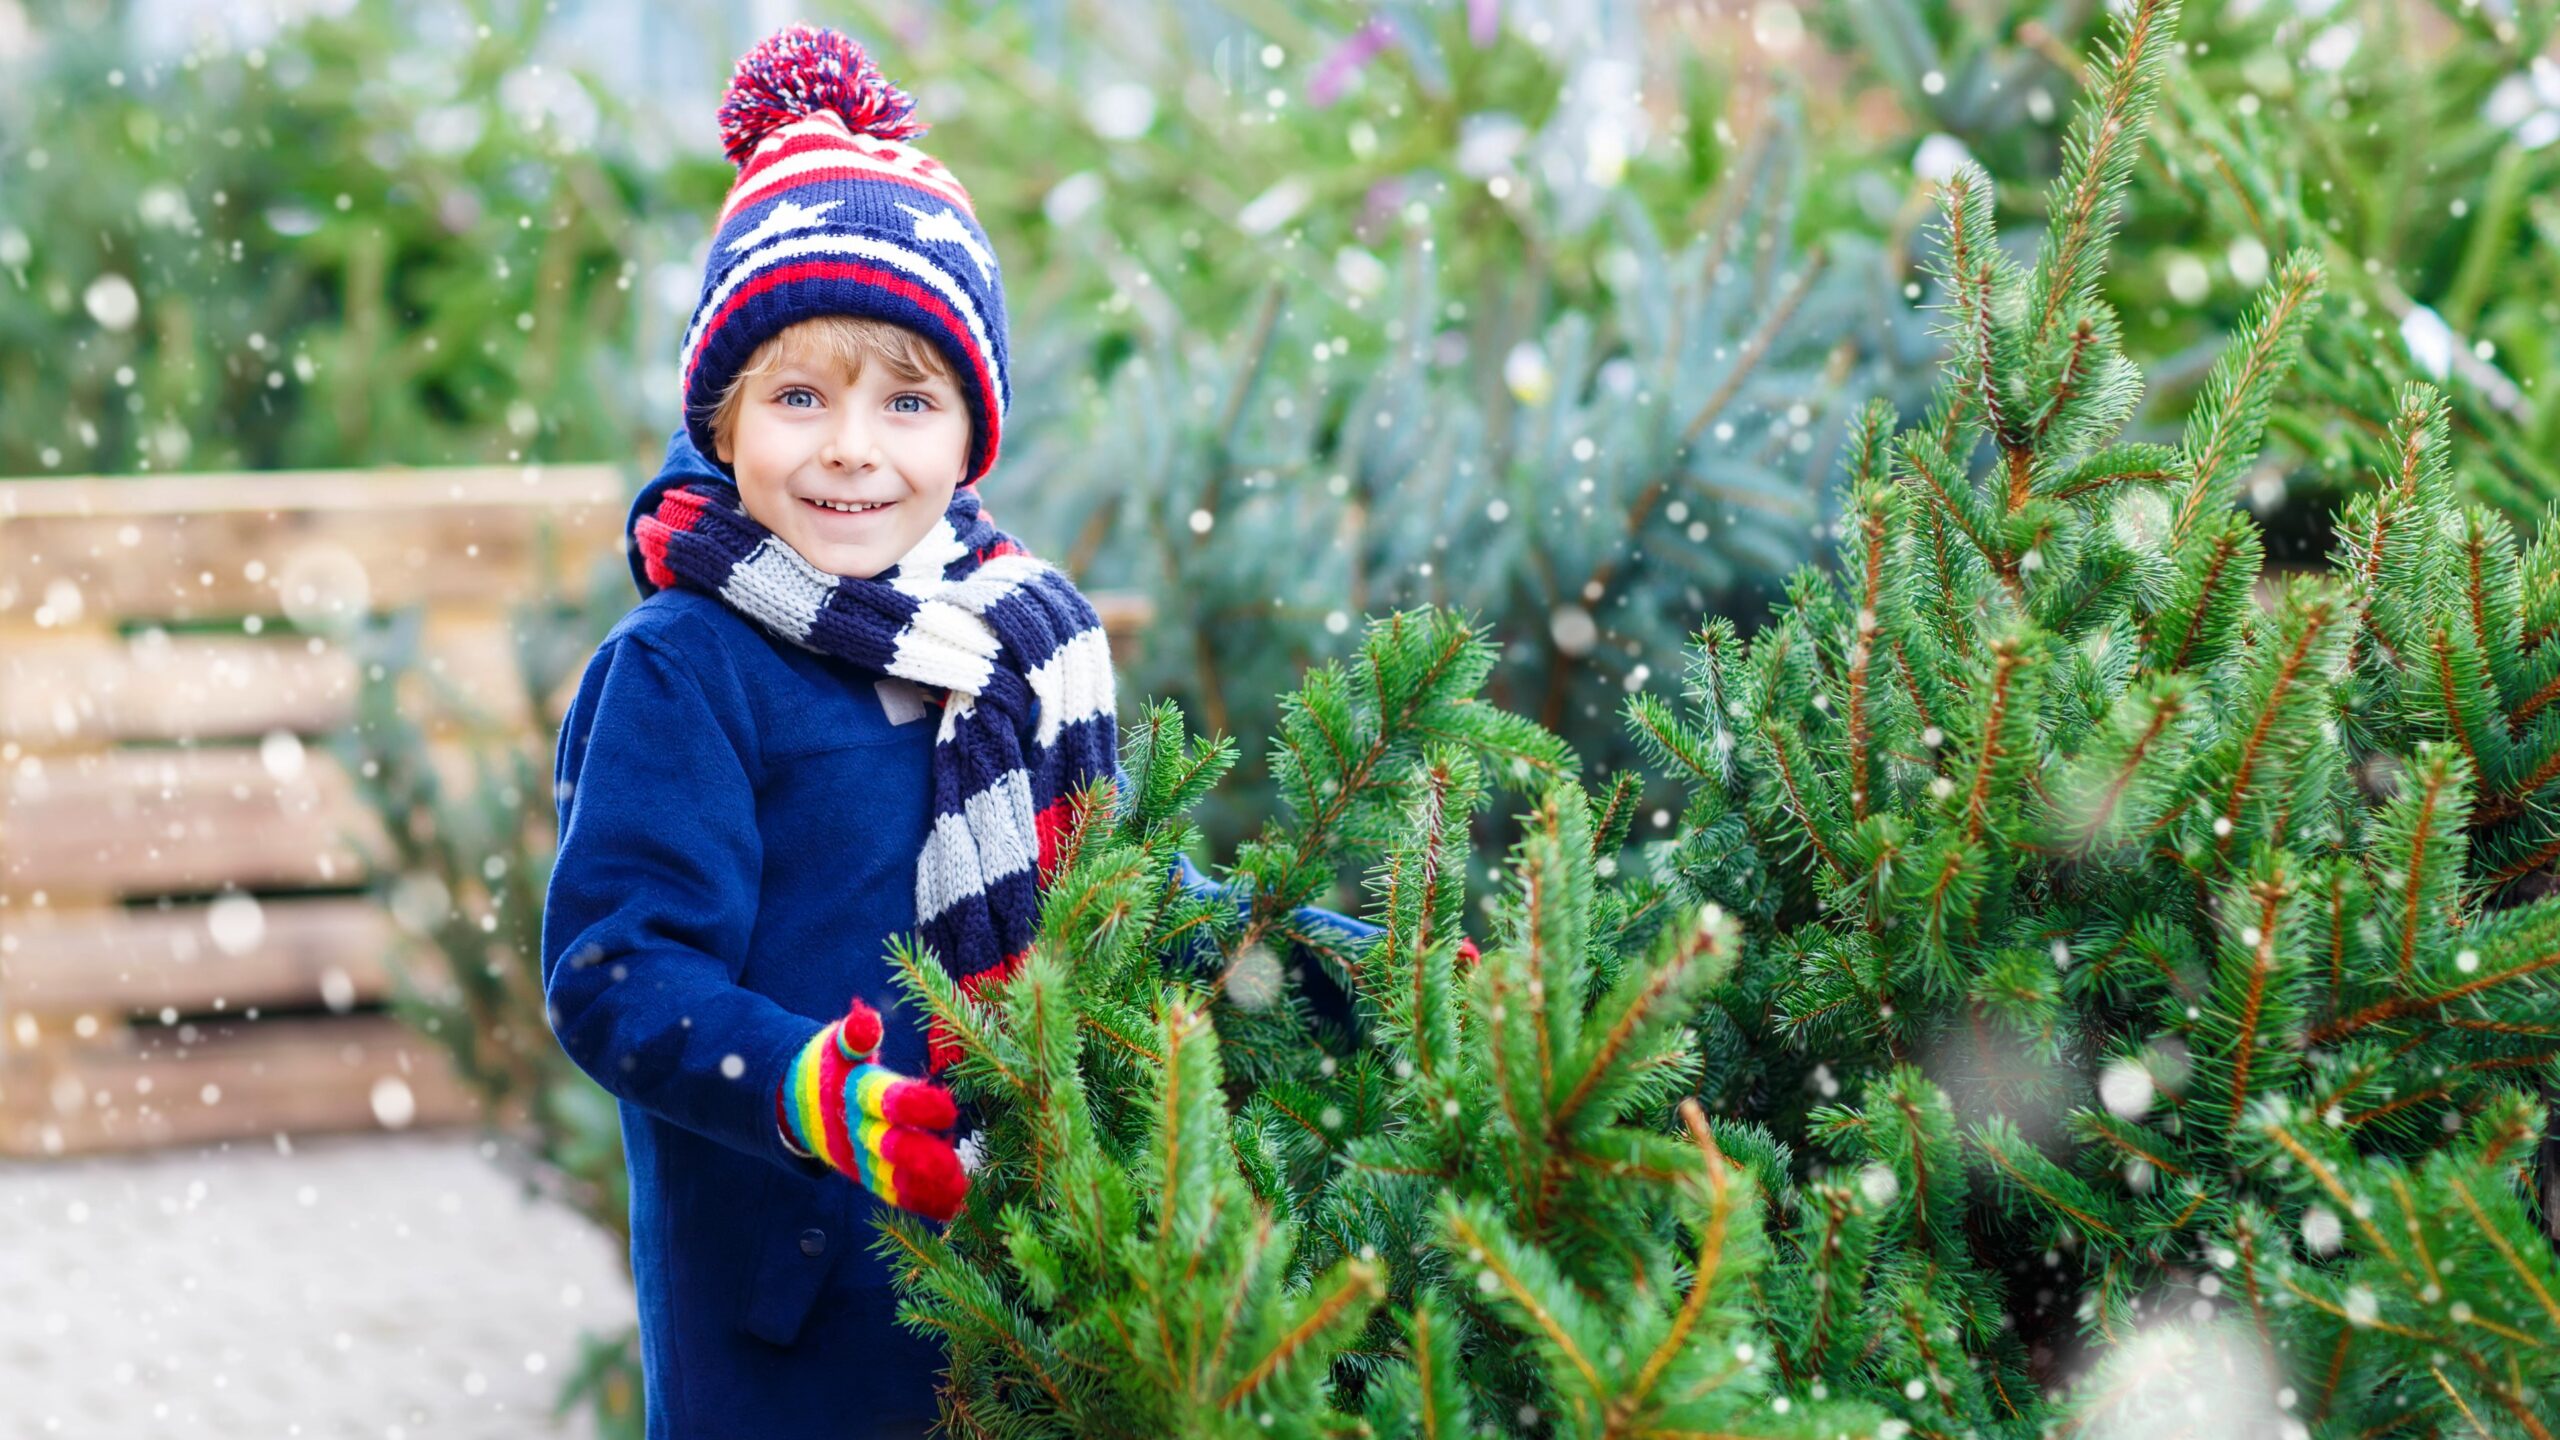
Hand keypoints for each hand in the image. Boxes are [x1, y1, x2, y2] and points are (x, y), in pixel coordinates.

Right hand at [776, 998, 968, 1220]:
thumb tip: (864, 1022)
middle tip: (954, 1167)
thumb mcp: (835, 1045)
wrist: (794, 1104)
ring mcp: (858, 1157)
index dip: (914, 1105)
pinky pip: (892, 1193)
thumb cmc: (831, 1065)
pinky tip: (952, 1210)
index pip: (883, 1098)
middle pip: (888, 1146)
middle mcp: (855, 1129)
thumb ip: (854, 1036)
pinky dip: (920, 1203)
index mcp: (853, 1092)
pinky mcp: (864, 1176)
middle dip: (920, 1158)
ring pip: (892, 1177)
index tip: (949, 1109)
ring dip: (925, 1189)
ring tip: (961, 1195)